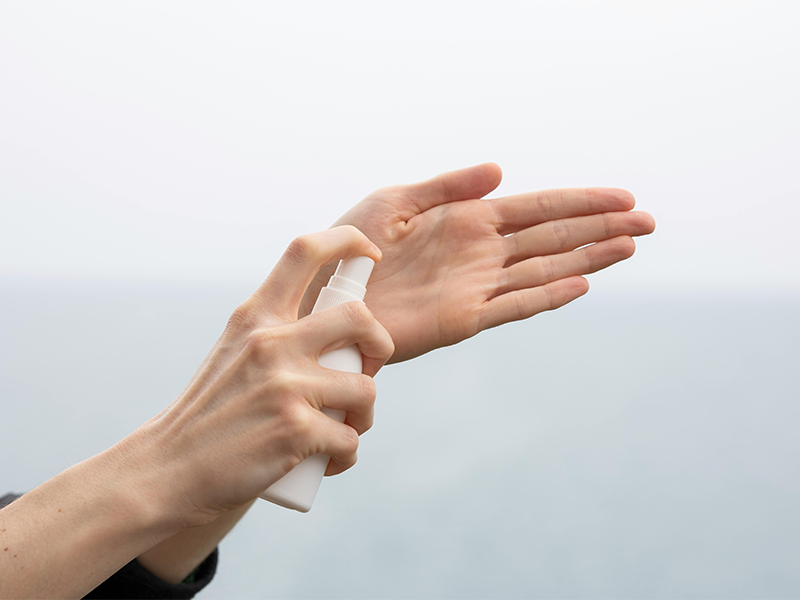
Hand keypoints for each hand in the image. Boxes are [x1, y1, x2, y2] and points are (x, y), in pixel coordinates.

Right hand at [132, 225, 393, 525]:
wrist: (168, 471)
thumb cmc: (213, 414)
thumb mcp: (236, 352)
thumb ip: (277, 332)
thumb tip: (340, 325)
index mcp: (256, 317)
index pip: (305, 250)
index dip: (348, 240)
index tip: (370, 252)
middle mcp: (271, 342)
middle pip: (360, 318)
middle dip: (380, 345)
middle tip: (368, 370)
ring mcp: (284, 386)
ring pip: (366, 390)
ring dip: (364, 416)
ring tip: (344, 428)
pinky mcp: (295, 430)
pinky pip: (350, 440)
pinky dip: (346, 455)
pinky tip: (329, 460)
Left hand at [301, 163, 654, 361]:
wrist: (322, 295)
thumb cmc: (349, 245)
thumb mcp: (396, 199)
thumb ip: (450, 185)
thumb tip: (500, 171)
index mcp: (466, 220)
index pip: (537, 208)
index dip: (580, 201)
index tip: (622, 197)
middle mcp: (481, 253)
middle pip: (554, 237)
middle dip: (600, 228)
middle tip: (649, 221)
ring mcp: (477, 286)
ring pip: (546, 269)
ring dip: (589, 258)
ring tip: (631, 245)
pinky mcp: (464, 318)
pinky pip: (516, 304)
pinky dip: (550, 294)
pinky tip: (583, 282)